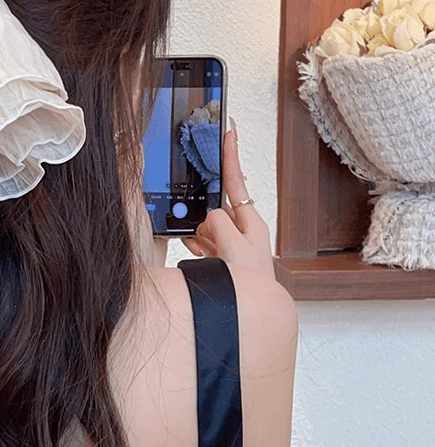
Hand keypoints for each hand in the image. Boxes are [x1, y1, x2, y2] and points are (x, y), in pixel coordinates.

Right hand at [181, 122, 274, 276]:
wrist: (247, 314)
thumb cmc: (251, 282)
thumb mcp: (234, 246)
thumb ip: (219, 224)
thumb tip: (209, 219)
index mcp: (251, 221)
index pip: (236, 181)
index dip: (230, 156)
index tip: (229, 131)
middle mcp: (242, 228)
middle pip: (215, 206)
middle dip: (202, 215)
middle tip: (205, 235)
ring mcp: (231, 241)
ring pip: (205, 225)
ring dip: (198, 235)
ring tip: (206, 254)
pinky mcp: (221, 254)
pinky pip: (201, 240)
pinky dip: (195, 245)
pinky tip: (198, 254)